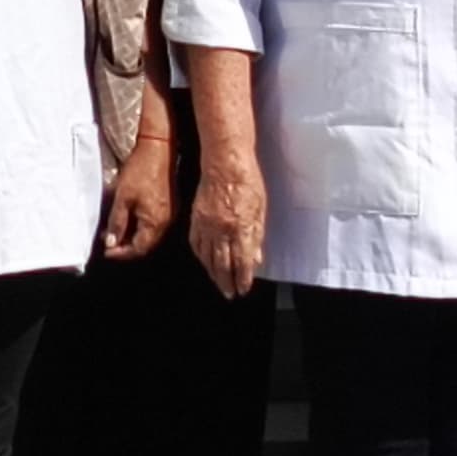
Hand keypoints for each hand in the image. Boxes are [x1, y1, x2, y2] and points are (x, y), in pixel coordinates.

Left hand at [101, 119, 175, 261]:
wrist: (158, 147)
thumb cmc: (140, 170)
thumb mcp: (122, 197)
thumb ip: (117, 222)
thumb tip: (111, 242)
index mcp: (156, 223)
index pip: (138, 249)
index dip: (121, 253)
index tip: (106, 251)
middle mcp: (166, 222)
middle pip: (145, 244)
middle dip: (125, 245)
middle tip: (108, 241)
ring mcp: (169, 214)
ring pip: (149, 234)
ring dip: (132, 235)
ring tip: (114, 229)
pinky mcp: (169, 204)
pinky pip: (153, 223)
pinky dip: (139, 225)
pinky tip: (128, 217)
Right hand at [190, 156, 267, 301]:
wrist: (224, 161)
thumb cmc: (248, 181)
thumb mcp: (260, 209)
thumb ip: (256, 236)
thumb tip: (255, 259)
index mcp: (241, 227)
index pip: (242, 262)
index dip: (243, 278)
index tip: (243, 289)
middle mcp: (222, 230)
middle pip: (223, 264)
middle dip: (227, 282)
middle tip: (229, 294)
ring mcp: (207, 224)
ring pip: (208, 257)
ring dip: (213, 274)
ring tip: (218, 284)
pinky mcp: (196, 218)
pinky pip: (196, 243)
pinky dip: (200, 256)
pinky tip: (204, 262)